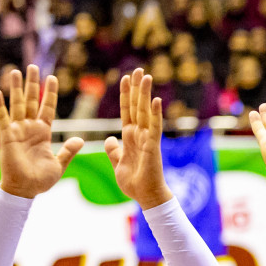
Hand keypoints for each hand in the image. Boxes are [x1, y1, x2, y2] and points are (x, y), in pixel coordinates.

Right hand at [0, 65, 82, 198]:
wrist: (26, 190)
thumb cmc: (41, 179)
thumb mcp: (59, 164)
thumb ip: (68, 151)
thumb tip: (80, 139)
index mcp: (43, 132)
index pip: (47, 108)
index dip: (50, 93)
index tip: (52, 78)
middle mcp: (30, 128)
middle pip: (32, 101)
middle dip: (33, 84)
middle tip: (33, 66)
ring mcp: (17, 130)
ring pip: (17, 105)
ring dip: (17, 88)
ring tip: (16, 71)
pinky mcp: (6, 136)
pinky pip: (2, 118)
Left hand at [104, 68, 171, 210]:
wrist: (145, 197)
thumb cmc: (134, 183)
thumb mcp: (117, 164)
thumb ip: (113, 151)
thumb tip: (110, 139)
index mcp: (129, 137)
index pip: (127, 111)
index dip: (126, 95)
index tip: (125, 79)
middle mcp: (139, 134)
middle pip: (137, 106)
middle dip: (137, 88)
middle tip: (138, 69)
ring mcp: (147, 139)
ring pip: (145, 112)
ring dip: (145, 94)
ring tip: (146, 76)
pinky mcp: (153, 146)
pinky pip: (154, 127)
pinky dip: (155, 114)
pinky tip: (155, 100)